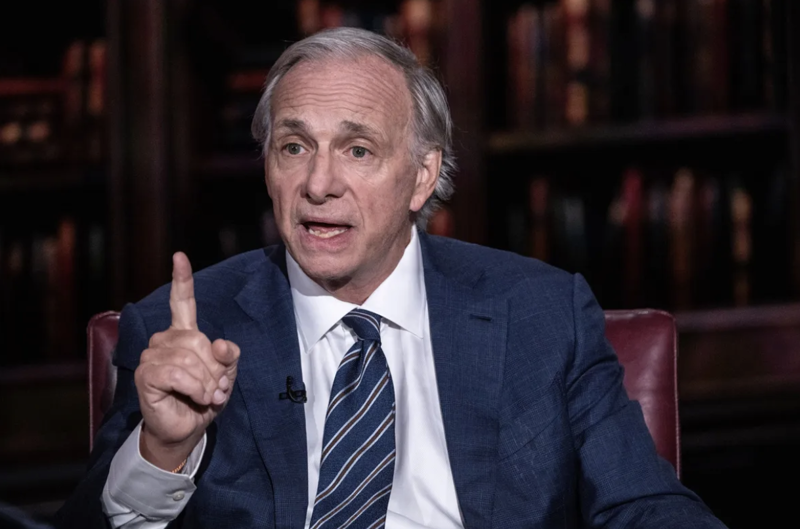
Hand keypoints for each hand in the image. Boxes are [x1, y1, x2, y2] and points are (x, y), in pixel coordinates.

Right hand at [134, 252, 239, 470]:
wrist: (187, 429)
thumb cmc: (205, 399)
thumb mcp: (226, 376)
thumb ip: (229, 357)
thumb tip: (221, 345)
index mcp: (184, 334)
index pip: (182, 302)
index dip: (182, 279)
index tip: (179, 257)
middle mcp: (165, 340)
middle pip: (199, 341)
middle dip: (214, 369)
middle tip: (216, 389)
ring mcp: (152, 356)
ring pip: (189, 359)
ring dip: (206, 383)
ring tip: (207, 396)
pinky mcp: (146, 374)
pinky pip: (177, 373)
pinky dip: (193, 388)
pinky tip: (197, 398)